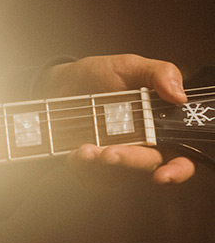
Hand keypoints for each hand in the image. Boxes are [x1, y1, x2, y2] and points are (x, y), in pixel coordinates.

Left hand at [37, 54, 194, 184]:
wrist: (60, 82)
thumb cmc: (101, 76)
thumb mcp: (130, 66)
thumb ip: (160, 73)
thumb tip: (179, 95)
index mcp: (162, 129)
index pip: (181, 158)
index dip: (178, 170)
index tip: (165, 174)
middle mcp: (142, 148)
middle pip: (148, 166)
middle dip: (130, 161)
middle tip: (111, 152)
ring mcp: (116, 159)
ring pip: (117, 175)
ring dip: (102, 165)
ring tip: (86, 149)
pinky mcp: (91, 166)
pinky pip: (90, 176)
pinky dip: (83, 166)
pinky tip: (75, 152)